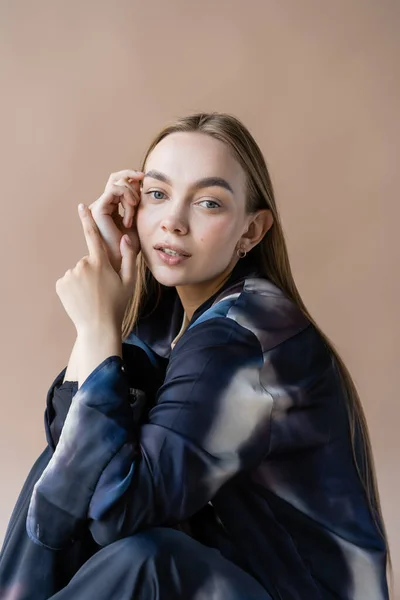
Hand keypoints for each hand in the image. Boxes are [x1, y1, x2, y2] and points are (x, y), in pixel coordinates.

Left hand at [56, 204, 136, 334]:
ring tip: (92, 296)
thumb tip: (125, 237)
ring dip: (84, 280)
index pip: (93, 235)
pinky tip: (82, 298)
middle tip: (102, 289)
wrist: (98, 326)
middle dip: (94, 270)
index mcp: (100, 262)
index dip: (87, 219)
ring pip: (78, 272)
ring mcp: (70, 275)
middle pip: (88, 261)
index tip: (82, 206)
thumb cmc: (117, 304)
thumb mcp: (129, 281)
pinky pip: (68, 281)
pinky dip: (74, 288)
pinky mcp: (61, 285)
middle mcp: (83, 265)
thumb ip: (128, 258)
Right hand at [89, 170, 144, 272]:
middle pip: (115, 177)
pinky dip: (127, 199)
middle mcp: (103, 206)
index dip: (132, 178)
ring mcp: (99, 207)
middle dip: (130, 174)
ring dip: (131, 193)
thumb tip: (141, 184)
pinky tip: (130, 217)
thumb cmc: (130, 247)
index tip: (146, 180)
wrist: (122, 262)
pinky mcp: (99, 210)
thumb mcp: (138, 221)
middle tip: (143, 177)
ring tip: (135, 209)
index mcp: (112, 208)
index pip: (119, 184)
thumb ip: (137, 205)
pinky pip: (115, 191)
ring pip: (117, 183)